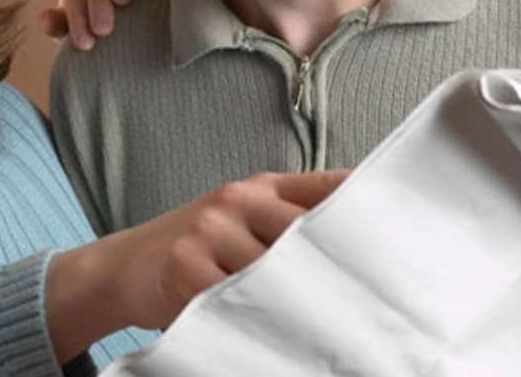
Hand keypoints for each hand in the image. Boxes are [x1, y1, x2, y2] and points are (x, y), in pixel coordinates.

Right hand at [45, 169, 347, 360]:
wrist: (122, 266)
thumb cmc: (195, 247)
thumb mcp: (240, 218)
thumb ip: (288, 218)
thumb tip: (355, 242)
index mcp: (261, 185)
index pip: (328, 186)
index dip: (365, 207)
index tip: (398, 238)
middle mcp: (239, 199)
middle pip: (310, 233)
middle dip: (340, 269)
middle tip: (376, 302)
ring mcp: (211, 230)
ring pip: (278, 274)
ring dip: (304, 306)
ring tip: (336, 331)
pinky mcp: (187, 267)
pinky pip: (239, 301)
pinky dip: (260, 322)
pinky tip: (277, 336)